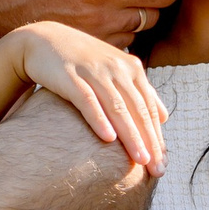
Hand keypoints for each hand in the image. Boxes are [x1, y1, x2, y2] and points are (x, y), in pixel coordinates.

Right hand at [10, 23, 168, 171]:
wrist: (43, 40)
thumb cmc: (83, 62)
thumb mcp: (115, 72)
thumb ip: (140, 92)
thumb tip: (164, 117)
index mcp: (131, 69)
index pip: (149, 108)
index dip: (157, 137)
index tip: (162, 164)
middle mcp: (117, 68)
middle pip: (138, 110)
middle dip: (150, 141)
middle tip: (157, 169)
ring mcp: (94, 71)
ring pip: (118, 107)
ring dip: (131, 135)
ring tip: (140, 160)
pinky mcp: (70, 75)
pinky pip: (87, 100)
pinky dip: (99, 118)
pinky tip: (108, 138)